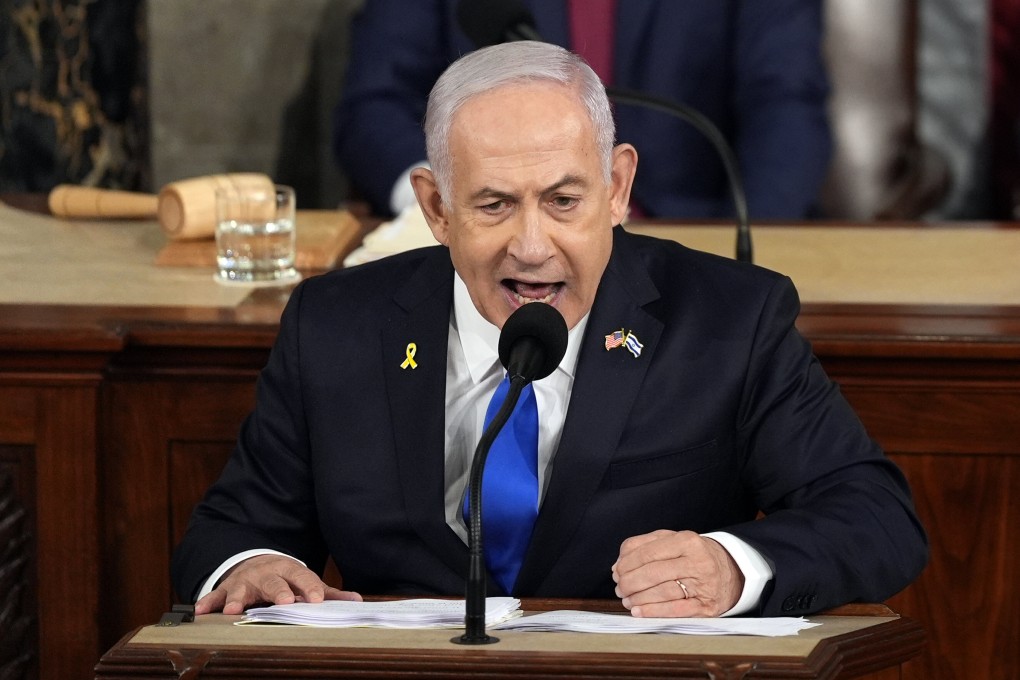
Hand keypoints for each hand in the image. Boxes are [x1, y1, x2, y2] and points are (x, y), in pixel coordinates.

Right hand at [195, 554, 362, 614]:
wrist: (256, 563)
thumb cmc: (285, 577)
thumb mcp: (305, 581)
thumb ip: (328, 592)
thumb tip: (356, 601)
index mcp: (290, 570)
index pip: (303, 577)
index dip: (310, 588)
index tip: (317, 600)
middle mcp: (267, 572)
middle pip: (274, 581)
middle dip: (278, 591)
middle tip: (284, 602)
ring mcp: (245, 580)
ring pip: (241, 588)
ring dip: (236, 598)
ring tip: (232, 611)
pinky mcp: (227, 588)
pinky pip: (215, 595)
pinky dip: (207, 602)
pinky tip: (200, 611)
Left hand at [611, 530, 742, 617]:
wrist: (731, 571)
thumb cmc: (693, 555)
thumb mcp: (672, 541)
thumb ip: (644, 546)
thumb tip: (618, 565)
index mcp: (686, 541)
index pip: (648, 552)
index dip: (627, 564)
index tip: (617, 572)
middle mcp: (698, 561)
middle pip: (653, 573)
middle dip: (630, 583)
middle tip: (620, 588)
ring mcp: (704, 584)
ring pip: (662, 592)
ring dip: (639, 599)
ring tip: (627, 600)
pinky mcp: (707, 606)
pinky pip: (676, 610)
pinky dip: (654, 612)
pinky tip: (640, 612)